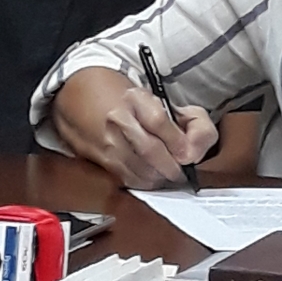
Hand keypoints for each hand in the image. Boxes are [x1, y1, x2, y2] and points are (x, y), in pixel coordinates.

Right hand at [54, 69, 217, 189]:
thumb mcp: (160, 100)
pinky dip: (146, 182)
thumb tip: (196, 148)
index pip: (159, 121)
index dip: (178, 141)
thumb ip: (188, 119)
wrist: (85, 98)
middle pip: (150, 150)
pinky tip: (153, 177)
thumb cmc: (130, 103)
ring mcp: (107, 141)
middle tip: (182, 171)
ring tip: (169, 174)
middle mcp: (118, 118)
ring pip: (140, 169)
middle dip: (171, 166)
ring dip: (160, 177)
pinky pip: (129, 178)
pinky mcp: (102, 160)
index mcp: (136, 98)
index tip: (189, 153)